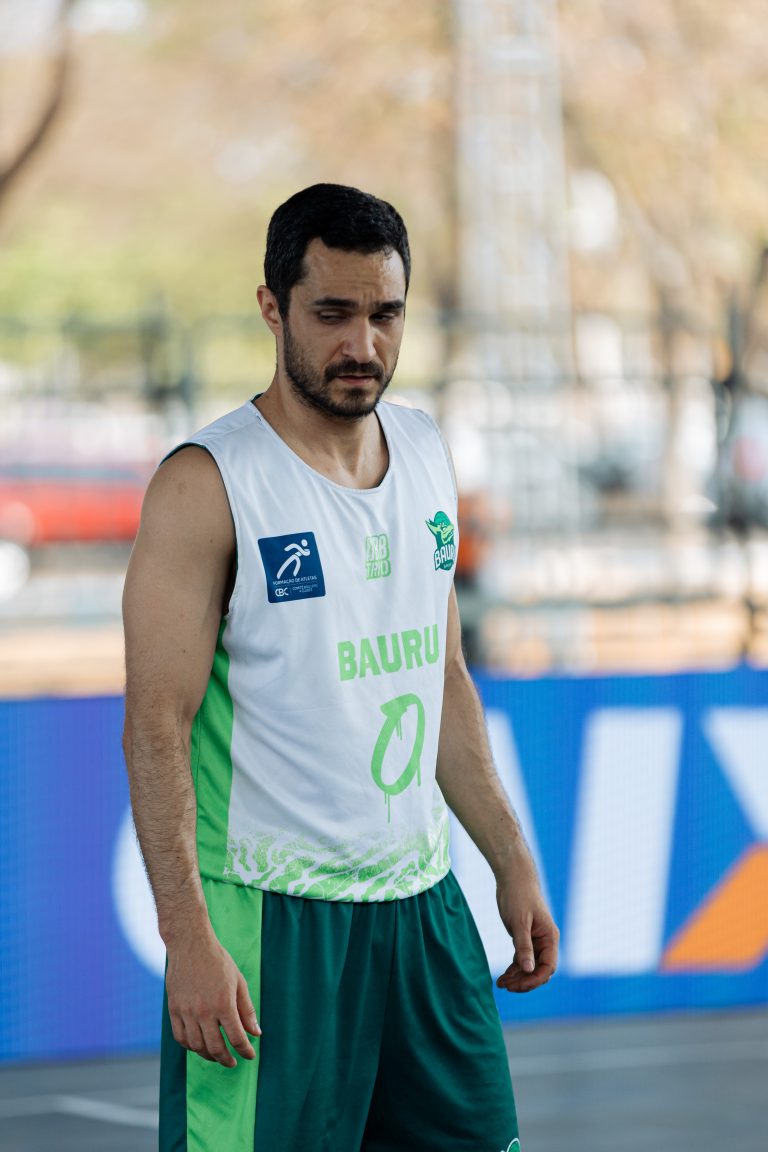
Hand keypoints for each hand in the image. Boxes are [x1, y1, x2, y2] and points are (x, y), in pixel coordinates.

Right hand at [166, 930, 260, 1066]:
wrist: (190, 945)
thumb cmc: (218, 961)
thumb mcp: (238, 982)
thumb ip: (247, 1009)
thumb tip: (256, 1033)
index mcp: (223, 1003)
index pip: (236, 1038)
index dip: (245, 1050)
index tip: (249, 1056)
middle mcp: (204, 1011)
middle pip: (216, 1048)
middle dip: (226, 1059)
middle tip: (232, 1062)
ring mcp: (186, 1012)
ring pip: (197, 1046)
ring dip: (208, 1055)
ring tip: (216, 1055)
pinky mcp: (174, 1010)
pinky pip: (180, 1037)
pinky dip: (190, 1046)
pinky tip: (198, 1045)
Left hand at [495, 873, 558, 993]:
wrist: (513, 877)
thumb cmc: (518, 896)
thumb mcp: (520, 922)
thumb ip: (524, 947)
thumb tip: (529, 970)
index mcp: (549, 938)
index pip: (548, 967)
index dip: (535, 980)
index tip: (517, 986)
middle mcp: (545, 942)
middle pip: (539, 971)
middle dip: (524, 981)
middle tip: (506, 986)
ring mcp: (535, 941)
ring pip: (530, 967)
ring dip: (517, 977)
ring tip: (501, 984)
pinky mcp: (524, 938)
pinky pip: (522, 959)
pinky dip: (514, 969)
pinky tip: (503, 976)